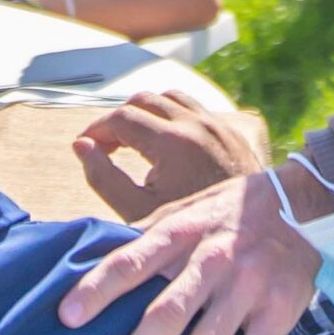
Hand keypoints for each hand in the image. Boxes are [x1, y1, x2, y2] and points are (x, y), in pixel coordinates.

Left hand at [57, 169, 322, 334]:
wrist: (304, 207)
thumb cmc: (228, 215)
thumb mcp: (185, 211)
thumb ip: (147, 236)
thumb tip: (93, 252)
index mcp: (180, 233)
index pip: (131, 262)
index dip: (97, 289)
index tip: (68, 318)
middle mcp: (212, 260)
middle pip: (169, 313)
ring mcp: (248, 288)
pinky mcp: (278, 312)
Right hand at [74, 91, 270, 222]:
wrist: (252, 237)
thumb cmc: (192, 231)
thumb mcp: (137, 211)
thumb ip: (103, 177)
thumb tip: (81, 145)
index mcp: (171, 142)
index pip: (120, 117)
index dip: (96, 129)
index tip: (87, 147)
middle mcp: (196, 124)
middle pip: (142, 100)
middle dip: (118, 119)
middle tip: (107, 146)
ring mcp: (217, 125)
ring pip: (169, 97)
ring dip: (146, 113)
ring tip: (133, 141)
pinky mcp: (231, 132)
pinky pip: (194, 107)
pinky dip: (172, 115)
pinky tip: (165, 142)